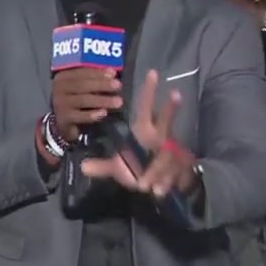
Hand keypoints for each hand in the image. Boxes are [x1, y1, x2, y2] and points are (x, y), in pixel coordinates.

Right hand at [51, 67, 121, 141]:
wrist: (62, 123)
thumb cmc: (76, 100)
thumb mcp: (81, 87)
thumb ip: (93, 79)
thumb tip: (112, 73)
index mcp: (64, 77)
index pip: (82, 72)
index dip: (99, 72)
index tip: (114, 74)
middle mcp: (59, 89)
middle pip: (83, 85)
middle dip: (103, 85)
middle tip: (118, 85)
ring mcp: (60, 104)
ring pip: (84, 100)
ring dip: (102, 100)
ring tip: (118, 102)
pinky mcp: (64, 119)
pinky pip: (80, 116)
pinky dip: (92, 114)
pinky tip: (104, 113)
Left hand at [80, 70, 193, 196]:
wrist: (164, 186)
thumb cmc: (142, 169)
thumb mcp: (120, 168)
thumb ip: (104, 167)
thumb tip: (83, 166)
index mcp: (146, 133)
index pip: (146, 109)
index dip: (149, 92)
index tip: (152, 72)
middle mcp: (161, 139)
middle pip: (167, 120)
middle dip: (171, 108)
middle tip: (176, 92)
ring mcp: (173, 153)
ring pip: (166, 157)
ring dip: (156, 170)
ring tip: (145, 185)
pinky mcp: (182, 168)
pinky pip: (174, 175)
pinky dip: (164, 184)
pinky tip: (157, 192)